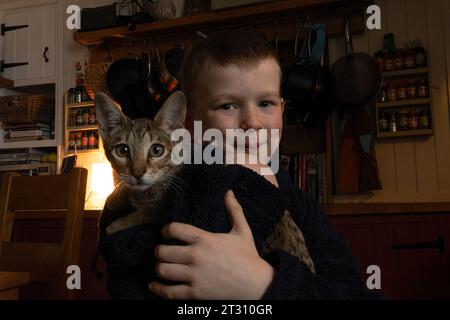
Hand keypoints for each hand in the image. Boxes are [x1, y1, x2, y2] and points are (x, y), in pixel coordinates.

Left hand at [149, 190, 274, 298]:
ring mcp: (195, 276)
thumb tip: (229, 192)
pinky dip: (158, 289)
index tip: (165, 234)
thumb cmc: (249, 257)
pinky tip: (155, 286)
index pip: (174, 229)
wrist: (257, 284)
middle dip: (159, 251)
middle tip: (162, 252)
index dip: (165, 230)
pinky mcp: (196, 293)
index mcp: (205, 239)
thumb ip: (234, 210)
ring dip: (159, 268)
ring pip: (163, 270)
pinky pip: (169, 292)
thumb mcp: (242, 231)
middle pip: (162, 251)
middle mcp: (196, 256)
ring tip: (162, 267)